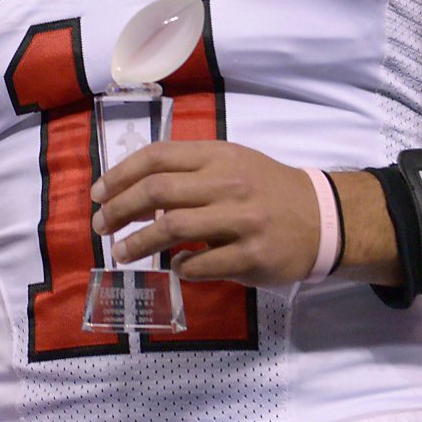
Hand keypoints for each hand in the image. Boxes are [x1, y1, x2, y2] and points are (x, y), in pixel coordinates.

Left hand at [90, 140, 319, 287]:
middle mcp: (228, 183)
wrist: (322, 217)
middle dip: (119, 210)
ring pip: (172, 228)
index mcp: (217, 155)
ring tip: (121, 253)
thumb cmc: (265, 188)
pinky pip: (201, 263)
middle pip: (157, 192)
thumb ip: (188, 171)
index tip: (98, 194)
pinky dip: (180, 266)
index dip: (119, 175)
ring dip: (138, 243)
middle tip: (100, 226)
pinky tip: (175, 266)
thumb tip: (132, 190)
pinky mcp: (252, 255)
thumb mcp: (231, 163)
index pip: (156, 157)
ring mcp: (241, 220)